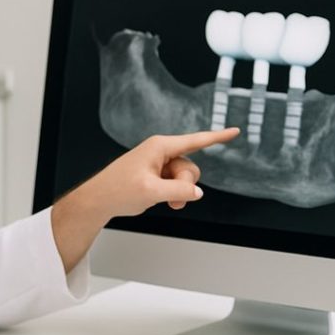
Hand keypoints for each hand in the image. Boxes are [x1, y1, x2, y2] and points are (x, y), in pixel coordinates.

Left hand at [51, 128, 239, 271]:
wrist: (100, 200)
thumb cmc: (118, 190)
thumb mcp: (151, 191)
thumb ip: (178, 190)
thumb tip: (198, 191)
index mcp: (160, 147)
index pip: (195, 140)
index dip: (217, 137)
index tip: (234, 131)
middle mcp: (161, 152)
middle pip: (191, 167)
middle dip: (186, 185)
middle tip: (171, 199)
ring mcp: (160, 164)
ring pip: (185, 178)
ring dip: (180, 192)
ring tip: (166, 202)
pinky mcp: (158, 175)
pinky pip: (177, 183)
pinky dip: (175, 194)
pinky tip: (164, 201)